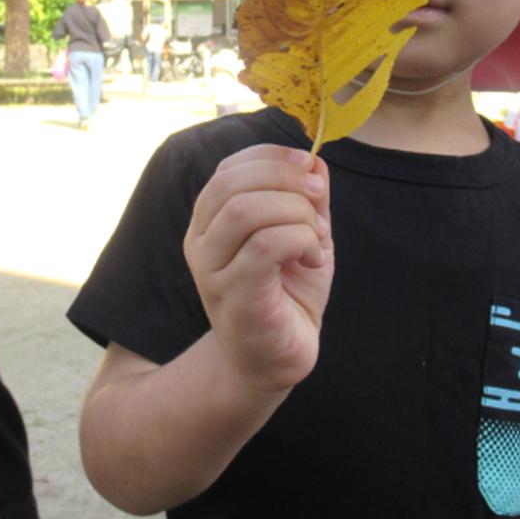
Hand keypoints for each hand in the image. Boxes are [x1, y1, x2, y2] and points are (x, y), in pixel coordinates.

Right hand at [184, 144, 333, 394]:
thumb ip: (307, 199)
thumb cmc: (287, 296)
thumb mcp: (303, 235)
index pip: (228, 169)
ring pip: (246, 211)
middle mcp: (201, 243)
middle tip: (318, 198)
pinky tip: (312, 259)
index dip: (271, 157)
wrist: (275, 361)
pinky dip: (300, 240)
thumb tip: (314, 159)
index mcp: (210, 221)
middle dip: (286, 180)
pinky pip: (265, 247)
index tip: (308, 167)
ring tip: (316, 237)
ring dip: (296, 213)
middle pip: (233, 185)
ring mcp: (212, 272)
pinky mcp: (235, 298)